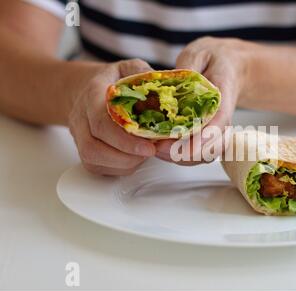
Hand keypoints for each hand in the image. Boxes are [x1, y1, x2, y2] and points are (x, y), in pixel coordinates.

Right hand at [68, 59, 156, 175]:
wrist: (87, 87)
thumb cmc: (114, 80)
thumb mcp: (130, 69)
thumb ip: (145, 77)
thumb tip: (167, 93)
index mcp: (92, 94)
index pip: (102, 123)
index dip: (125, 140)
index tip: (150, 146)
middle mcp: (81, 117)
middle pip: (93, 147)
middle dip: (127, 156)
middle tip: (152, 151)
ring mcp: (79, 135)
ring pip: (93, 160)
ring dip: (124, 163)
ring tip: (145, 153)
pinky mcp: (84, 150)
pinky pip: (97, 167)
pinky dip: (119, 168)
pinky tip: (135, 157)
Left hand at [155, 37, 249, 164]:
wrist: (230, 67)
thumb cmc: (214, 59)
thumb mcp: (200, 53)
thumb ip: (189, 66)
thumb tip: (176, 82)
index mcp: (224, 94)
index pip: (220, 120)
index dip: (205, 136)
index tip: (189, 148)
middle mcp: (224, 117)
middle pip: (212, 145)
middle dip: (185, 152)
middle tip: (158, 147)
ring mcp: (218, 129)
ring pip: (205, 154)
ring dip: (181, 158)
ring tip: (156, 149)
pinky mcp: (209, 136)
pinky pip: (199, 154)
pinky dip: (181, 157)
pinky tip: (162, 150)